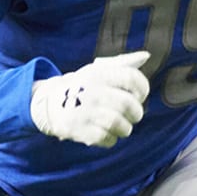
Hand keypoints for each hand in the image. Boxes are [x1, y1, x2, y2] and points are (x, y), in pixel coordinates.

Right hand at [30, 51, 150, 147]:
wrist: (50, 103)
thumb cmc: (83, 86)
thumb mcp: (98, 70)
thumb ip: (123, 63)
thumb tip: (146, 56)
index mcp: (99, 74)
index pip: (132, 78)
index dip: (142, 89)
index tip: (139, 95)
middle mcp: (93, 91)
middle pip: (128, 105)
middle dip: (136, 113)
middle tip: (133, 115)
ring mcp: (85, 111)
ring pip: (120, 125)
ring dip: (125, 128)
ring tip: (121, 127)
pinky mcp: (80, 130)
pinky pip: (107, 139)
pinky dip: (111, 139)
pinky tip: (107, 134)